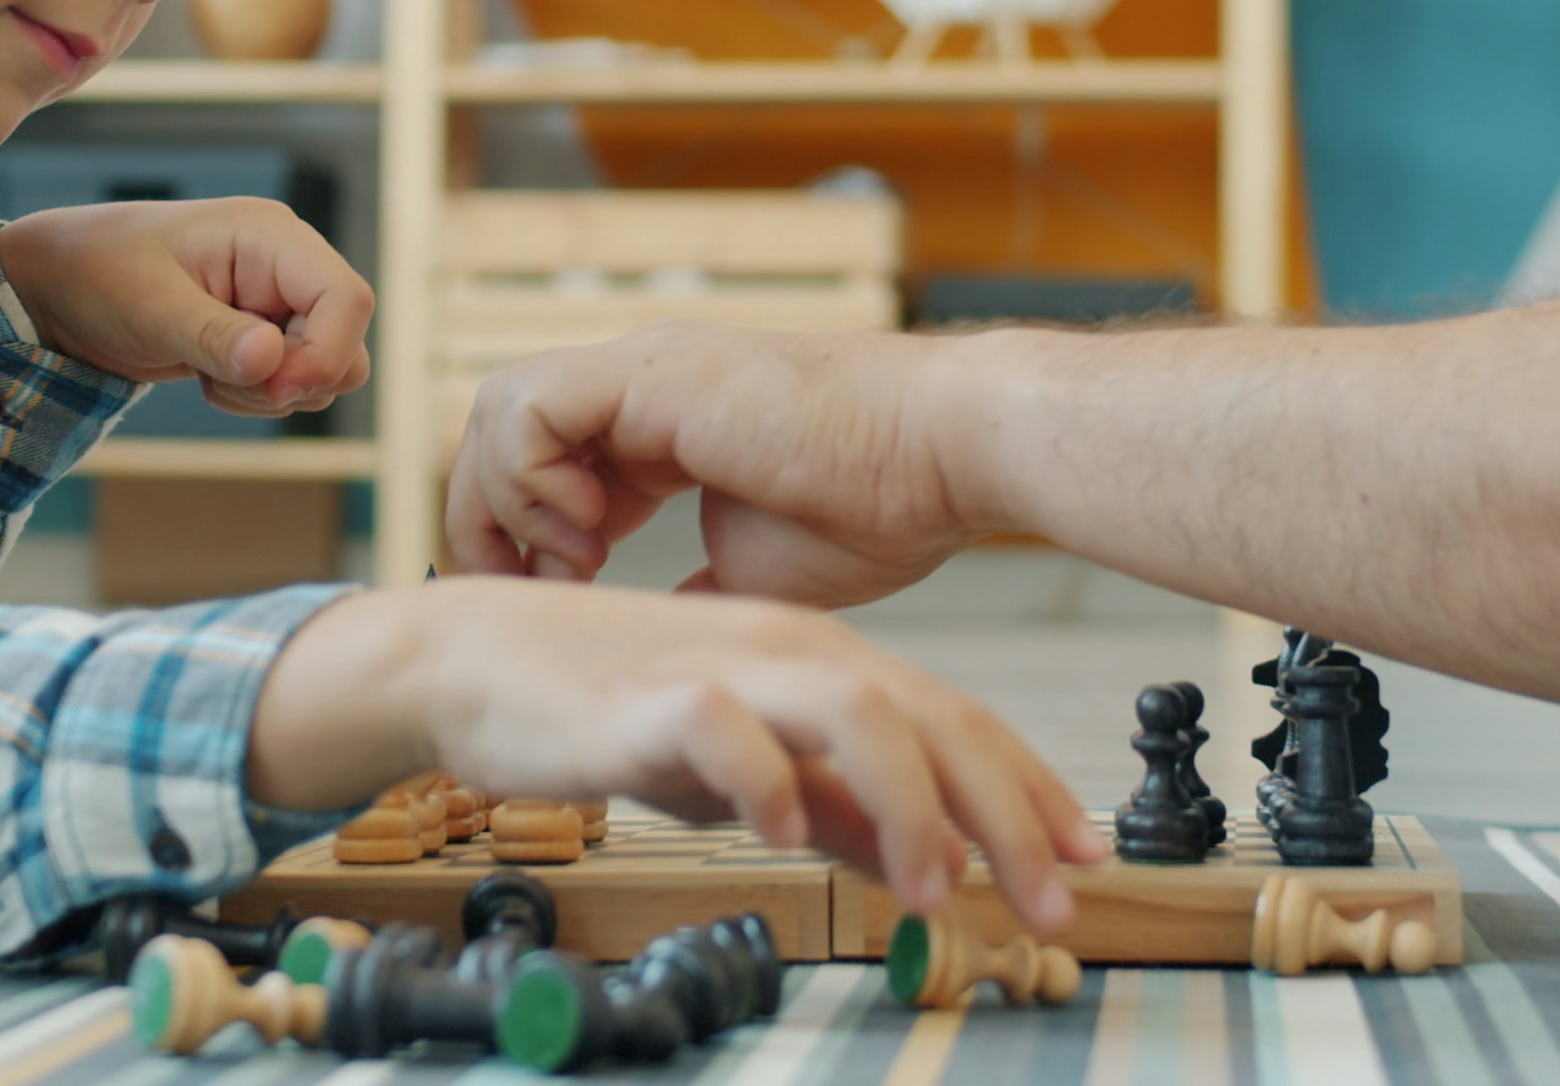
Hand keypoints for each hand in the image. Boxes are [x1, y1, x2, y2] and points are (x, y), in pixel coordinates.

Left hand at [0, 198, 368, 416]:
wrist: (59, 287)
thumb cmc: (98, 275)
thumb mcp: (149, 306)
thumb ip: (212, 335)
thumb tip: (272, 362)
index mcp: (270, 235)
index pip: (348, 298)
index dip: (326, 354)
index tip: (273, 389)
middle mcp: (287, 264)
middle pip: (346, 341)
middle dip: (293, 380)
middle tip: (222, 380)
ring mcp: (278, 300)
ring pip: (326, 370)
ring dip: (270, 393)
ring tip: (206, 373)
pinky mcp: (265, 333)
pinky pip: (294, 383)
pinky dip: (256, 396)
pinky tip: (207, 376)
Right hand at [250, 578, 1105, 931]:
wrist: (476, 662)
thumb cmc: (609, 708)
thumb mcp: (744, 768)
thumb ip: (831, 806)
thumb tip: (918, 858)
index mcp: (822, 662)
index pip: (952, 720)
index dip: (1028, 791)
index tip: (1083, 862)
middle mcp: (791, 651)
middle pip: (928, 718)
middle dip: (1005, 814)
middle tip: (1050, 907)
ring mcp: (724, 665)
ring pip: (853, 712)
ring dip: (909, 802)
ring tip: (937, 889)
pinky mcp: (651, 696)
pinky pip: (726, 728)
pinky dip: (769, 777)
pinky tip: (790, 835)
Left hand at [447, 323, 994, 604]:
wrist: (943, 458)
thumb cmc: (880, 510)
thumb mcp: (754, 575)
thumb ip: (688, 592)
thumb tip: (650, 639)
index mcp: (660, 428)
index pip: (540, 463)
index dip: (520, 536)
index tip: (547, 606)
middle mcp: (639, 387)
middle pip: (500, 432)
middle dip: (487, 519)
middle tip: (519, 594)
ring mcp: (641, 370)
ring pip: (499, 411)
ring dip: (507, 500)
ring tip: (571, 565)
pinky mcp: (648, 372)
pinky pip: (528, 407)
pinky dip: (532, 478)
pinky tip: (591, 535)